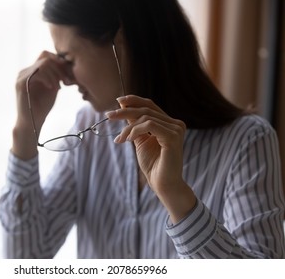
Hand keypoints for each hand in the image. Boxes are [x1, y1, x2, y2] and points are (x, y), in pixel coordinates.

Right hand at [12, 51, 74, 158]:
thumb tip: (66, 65)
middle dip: (59, 68)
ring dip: (55, 75)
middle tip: (67, 81)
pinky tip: (53, 88)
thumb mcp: (53, 88)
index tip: (68, 75)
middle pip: (45, 57)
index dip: (59, 61)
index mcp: (31, 71)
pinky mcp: (21, 83)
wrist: (32, 123)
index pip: (45, 55)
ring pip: (43, 63)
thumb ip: (56, 76)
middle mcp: (24, 71)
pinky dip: (49, 79)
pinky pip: (38, 72)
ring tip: (59, 87)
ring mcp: (21, 76)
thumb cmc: (42, 107)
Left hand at [106, 95, 195, 222]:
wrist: (162, 184)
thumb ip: (135, 125)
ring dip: (128, 128)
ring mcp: (176, 129)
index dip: (134, 100)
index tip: (118, 101)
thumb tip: (124, 108)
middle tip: (108, 115)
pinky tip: (127, 139)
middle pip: (146, 109)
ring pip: (145, 117)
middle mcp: (176, 124)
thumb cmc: (152, 165)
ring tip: (121, 139)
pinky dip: (135, 130)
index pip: (150, 105)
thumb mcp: (140, 140)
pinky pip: (149, 125)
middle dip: (124, 111)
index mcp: (169, 123)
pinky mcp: (173, 137)